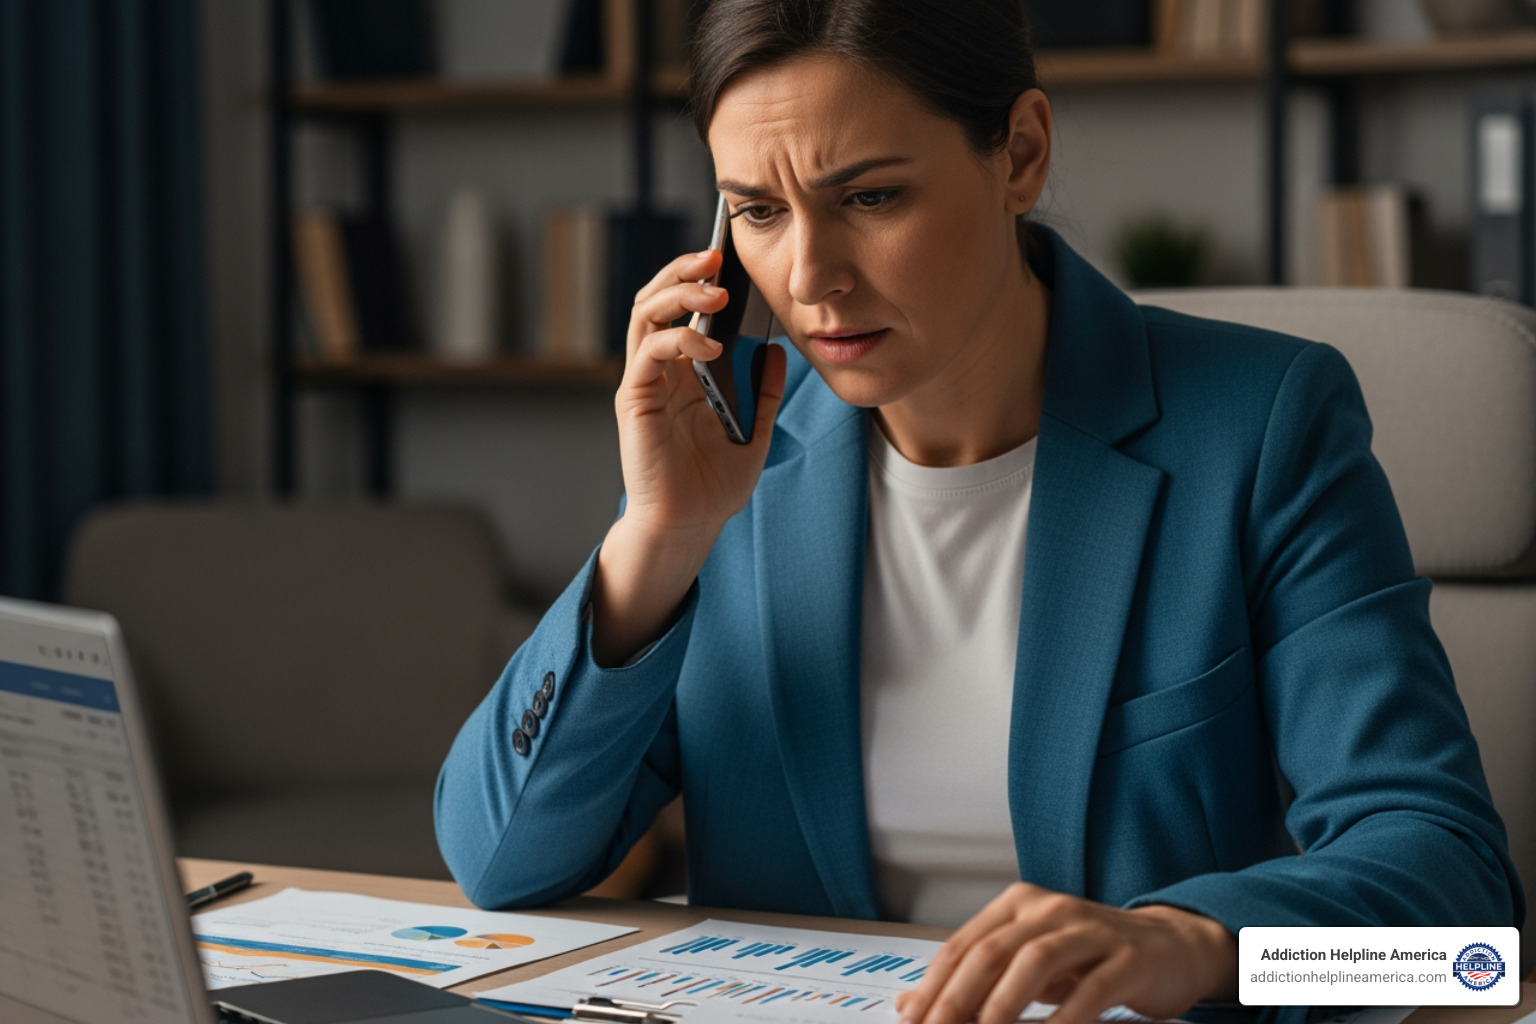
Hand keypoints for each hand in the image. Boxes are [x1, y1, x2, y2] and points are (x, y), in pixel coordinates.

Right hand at [616, 248, 786, 539]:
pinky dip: (679, 340)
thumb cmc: (713, 485)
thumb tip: (776, 351)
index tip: (729, 262)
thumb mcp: (755, 431)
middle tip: (715, 256)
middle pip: (657, 299)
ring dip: (678, 294)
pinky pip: (649, 353)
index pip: (682, 309)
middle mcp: (660, 371)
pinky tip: (710, 347)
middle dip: (683, 271)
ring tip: (714, 292)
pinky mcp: (635, 399)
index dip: (700, 279)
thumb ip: (763, 391)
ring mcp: (644, 382)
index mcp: (685, 372)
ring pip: (646, 314)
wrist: (690, 524)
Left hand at [893, 884, 1235, 1023]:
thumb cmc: (1089, 958)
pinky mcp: (1128, 958)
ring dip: (1002, 1006)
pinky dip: (1065, 1018)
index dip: (932, 986)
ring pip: (1035, 962)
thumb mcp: (1028, 964)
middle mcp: (1050, 909)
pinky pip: (1091, 989)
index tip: (912, 1021)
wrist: (1170, 946)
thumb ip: (975, 981)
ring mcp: (1091, 930)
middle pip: (991, 951)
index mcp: (1018, 905)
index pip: (964, 945)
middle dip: (956, 999)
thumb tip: (909, 1006)